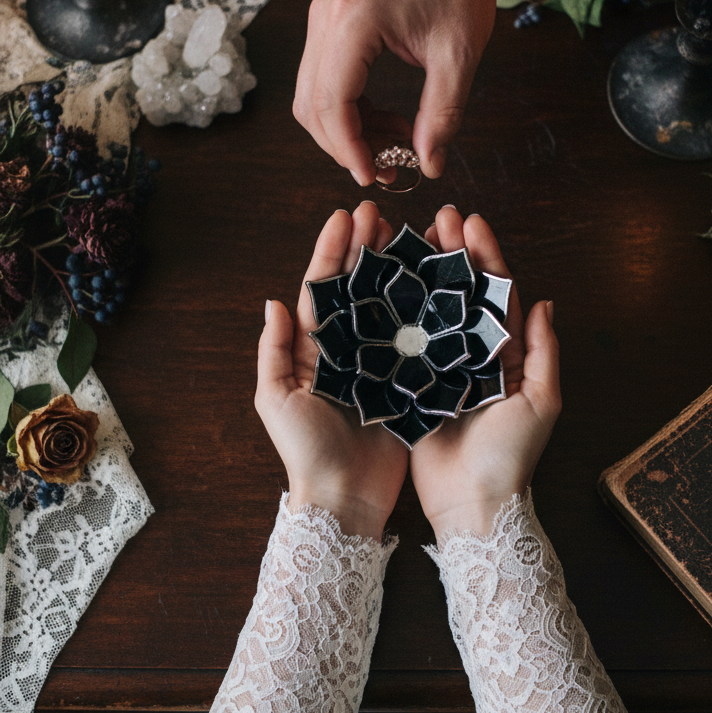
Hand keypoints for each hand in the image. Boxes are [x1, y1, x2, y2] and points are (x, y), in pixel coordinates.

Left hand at [256, 201, 408, 540]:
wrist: (345, 500)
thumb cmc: (304, 453)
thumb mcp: (277, 401)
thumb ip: (274, 352)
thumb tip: (273, 302)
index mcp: (313, 348)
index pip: (322, 287)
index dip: (332, 250)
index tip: (345, 214)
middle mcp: (347, 348)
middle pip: (357, 286)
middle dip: (367, 247)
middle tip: (382, 212)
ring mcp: (379, 362)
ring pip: (389, 303)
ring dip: (398, 268)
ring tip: (411, 234)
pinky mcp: (406, 380)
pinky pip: (417, 336)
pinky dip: (425, 307)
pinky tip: (438, 280)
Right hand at [293, 0, 504, 186]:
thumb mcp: (459, 54)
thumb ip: (442, 114)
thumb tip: (430, 165)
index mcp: (353, 22)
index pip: (332, 104)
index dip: (349, 149)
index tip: (375, 178)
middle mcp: (326, 18)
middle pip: (312, 106)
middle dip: (345, 146)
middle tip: (389, 170)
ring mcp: (323, 18)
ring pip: (313, 96)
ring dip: (346, 131)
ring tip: (395, 145)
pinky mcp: (331, 21)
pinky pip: (325, 78)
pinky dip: (349, 108)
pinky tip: (386, 119)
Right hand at [409, 207, 560, 537]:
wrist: (470, 506)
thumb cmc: (511, 457)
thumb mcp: (541, 403)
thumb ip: (542, 352)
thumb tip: (543, 302)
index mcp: (502, 353)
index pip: (494, 293)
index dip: (485, 256)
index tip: (471, 221)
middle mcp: (469, 353)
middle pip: (459, 291)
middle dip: (451, 252)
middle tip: (438, 215)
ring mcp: (437, 367)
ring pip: (429, 308)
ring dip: (421, 271)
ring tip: (408, 236)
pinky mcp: (408, 384)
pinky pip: (400, 341)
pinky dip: (392, 310)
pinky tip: (380, 281)